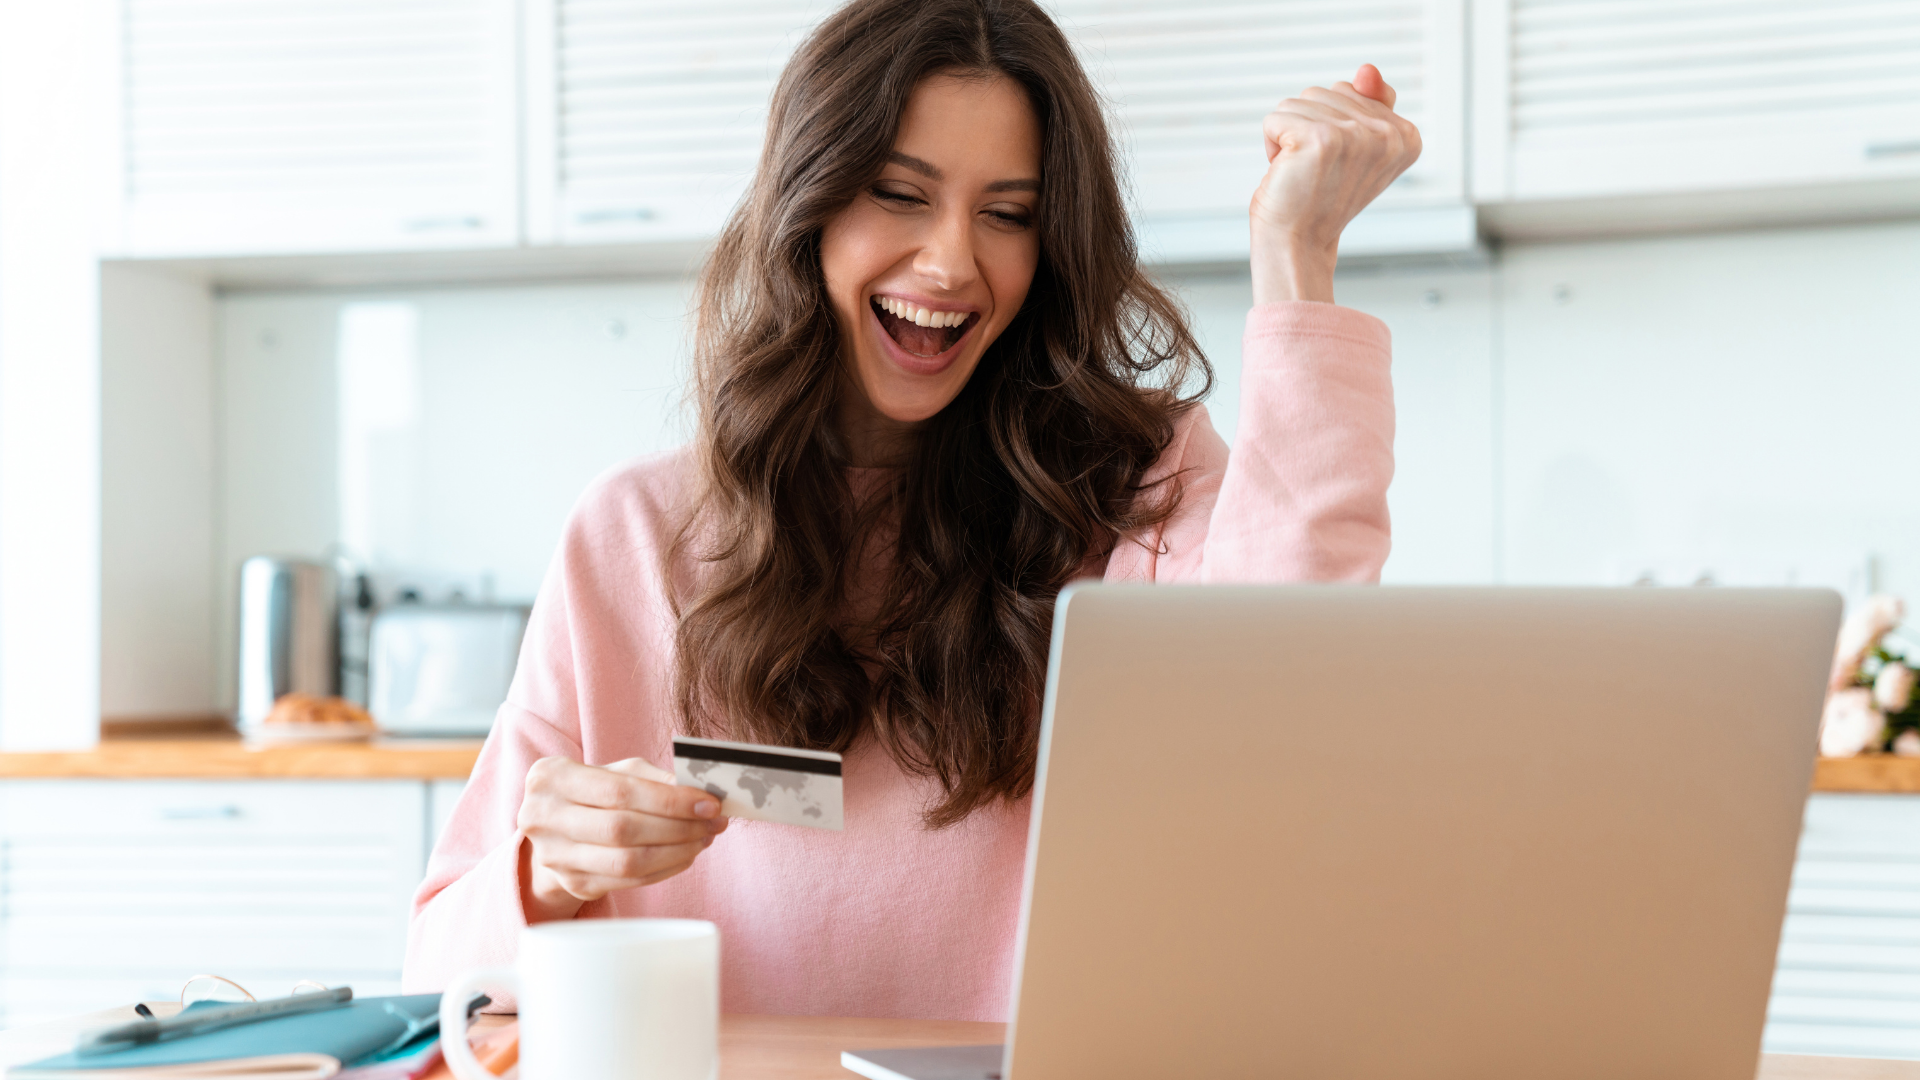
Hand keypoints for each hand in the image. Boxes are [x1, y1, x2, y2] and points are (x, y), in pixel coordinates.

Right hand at [516, 756, 728, 921]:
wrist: (553, 827)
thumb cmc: (592, 791)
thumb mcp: (613, 771)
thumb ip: (652, 777)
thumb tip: (700, 793)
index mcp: (551, 777)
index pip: (620, 791)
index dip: (669, 800)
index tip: (709, 803)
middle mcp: (542, 817)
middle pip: (623, 828)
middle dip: (678, 827)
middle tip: (714, 822)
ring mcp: (555, 856)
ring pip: (627, 861)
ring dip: (676, 851)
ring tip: (703, 838)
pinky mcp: (572, 883)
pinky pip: (628, 881)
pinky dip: (664, 869)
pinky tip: (685, 855)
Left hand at [1250, 64, 1421, 303]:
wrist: (1298, 243)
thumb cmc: (1320, 197)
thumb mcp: (1352, 145)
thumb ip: (1366, 102)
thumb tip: (1367, 70)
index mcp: (1407, 136)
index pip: (1352, 90)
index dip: (1331, 125)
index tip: (1338, 165)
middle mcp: (1389, 135)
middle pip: (1324, 91)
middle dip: (1307, 126)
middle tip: (1316, 171)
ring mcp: (1356, 136)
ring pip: (1298, 102)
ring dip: (1288, 136)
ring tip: (1302, 172)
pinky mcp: (1320, 139)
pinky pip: (1276, 117)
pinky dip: (1270, 144)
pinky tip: (1287, 171)